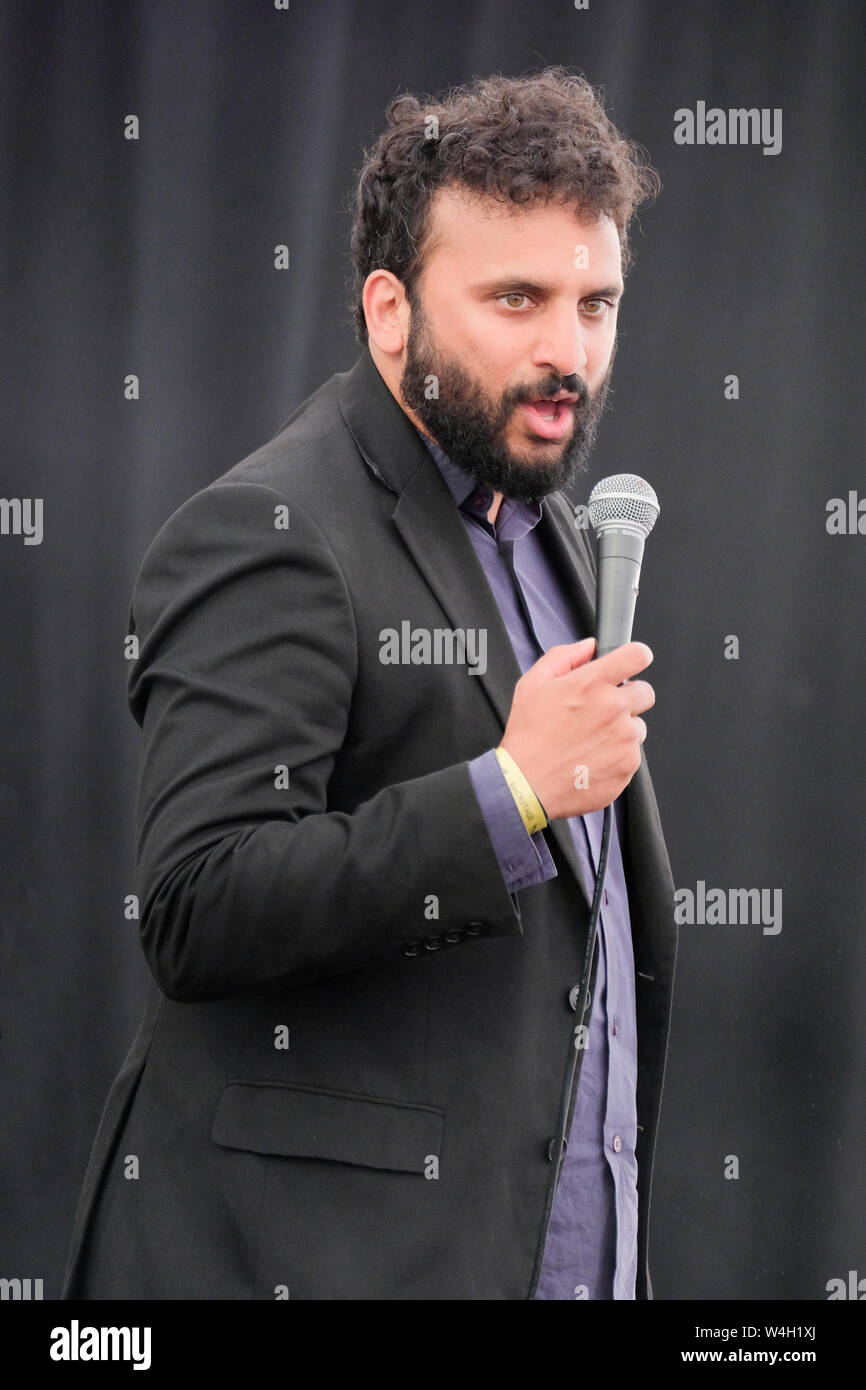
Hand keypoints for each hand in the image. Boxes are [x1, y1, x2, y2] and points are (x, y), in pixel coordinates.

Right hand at [499, 638, 654, 820]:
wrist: (526, 784)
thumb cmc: (528, 737)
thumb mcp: (532, 684)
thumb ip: (564, 657)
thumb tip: (588, 647)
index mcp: (591, 684)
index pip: (637, 655)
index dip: (636, 656)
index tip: (633, 662)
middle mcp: (613, 708)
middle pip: (645, 692)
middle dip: (628, 698)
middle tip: (603, 712)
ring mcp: (624, 738)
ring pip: (638, 726)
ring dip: (622, 730)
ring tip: (591, 740)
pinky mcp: (628, 764)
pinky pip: (633, 753)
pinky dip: (618, 755)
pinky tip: (592, 758)